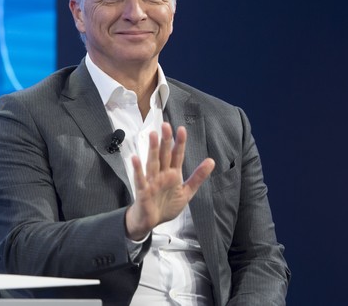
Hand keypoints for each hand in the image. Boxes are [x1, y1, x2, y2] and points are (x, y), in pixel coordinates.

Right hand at [125, 122, 213, 239]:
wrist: (151, 222)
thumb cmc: (166, 205)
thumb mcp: (187, 192)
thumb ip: (198, 177)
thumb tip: (212, 161)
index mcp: (173, 174)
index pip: (177, 155)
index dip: (179, 143)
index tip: (182, 129)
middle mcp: (162, 174)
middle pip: (164, 155)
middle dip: (165, 140)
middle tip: (165, 125)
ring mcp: (152, 181)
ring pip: (152, 162)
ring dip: (152, 149)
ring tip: (152, 135)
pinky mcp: (143, 191)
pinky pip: (140, 179)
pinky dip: (137, 170)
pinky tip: (135, 159)